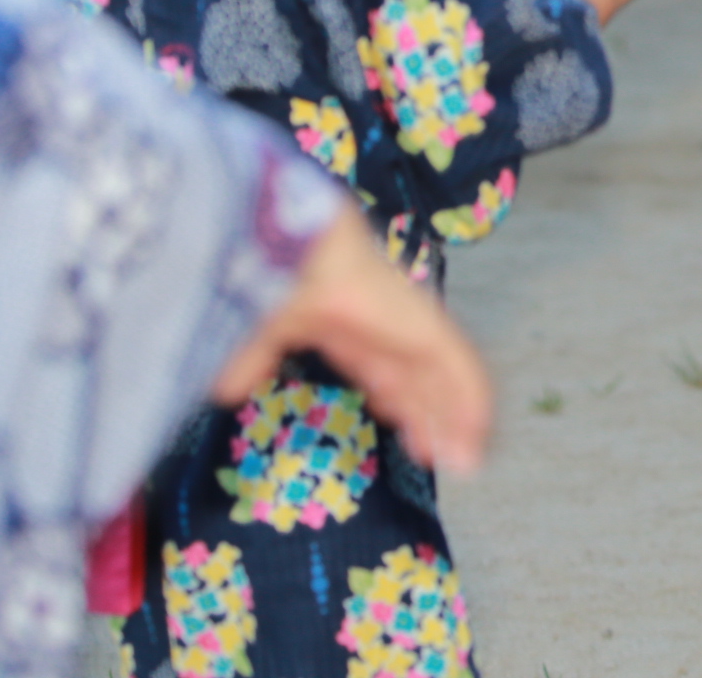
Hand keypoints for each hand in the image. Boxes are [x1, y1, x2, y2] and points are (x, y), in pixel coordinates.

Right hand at [212, 202, 492, 477]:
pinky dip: (468, 399)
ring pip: (441, 373)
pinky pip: (458, 366)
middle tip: (438, 454)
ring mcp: (405, 319)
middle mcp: (381, 319)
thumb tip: (227, 388)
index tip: (396, 421)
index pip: (378, 361)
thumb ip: (248, 360)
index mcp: (345, 318)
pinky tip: (475, 430)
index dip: (391, 393)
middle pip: (412, 373)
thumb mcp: (255, 330)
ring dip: (452, 414)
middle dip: (425, 412)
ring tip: (464, 458)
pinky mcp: (424, 324)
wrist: (290, 242)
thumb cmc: (270, 276)